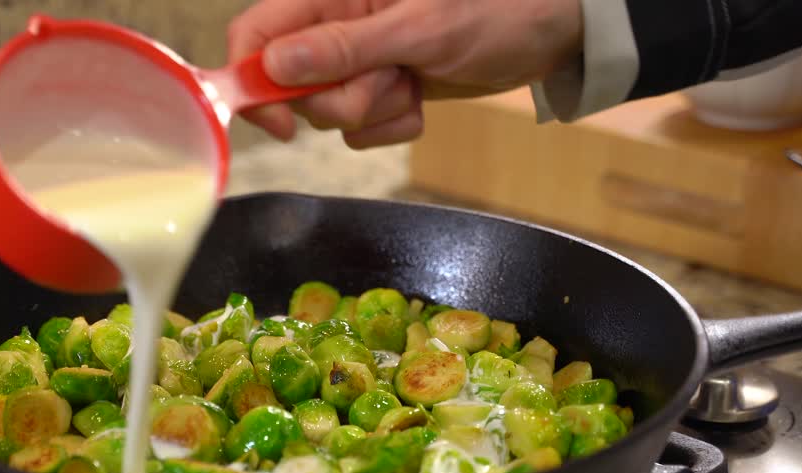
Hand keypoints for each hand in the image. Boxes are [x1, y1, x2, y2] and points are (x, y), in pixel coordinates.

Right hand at [227, 0, 583, 147]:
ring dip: (375, 111)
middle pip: (290, 87)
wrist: (548, 31)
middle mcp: (334, 27)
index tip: (282, 121)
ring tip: (415, 80)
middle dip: (340, 100)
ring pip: (328, 113)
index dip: (253, 82)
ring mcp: (357, 61)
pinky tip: (422, 95)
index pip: (256, 34)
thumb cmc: (496, 10)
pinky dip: (394, 123)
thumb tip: (274, 66)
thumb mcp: (419, 28)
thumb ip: (343, 47)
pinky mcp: (379, 90)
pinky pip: (361, 131)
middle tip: (389, 81)